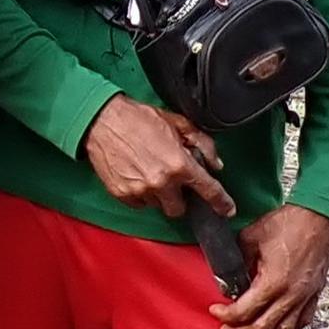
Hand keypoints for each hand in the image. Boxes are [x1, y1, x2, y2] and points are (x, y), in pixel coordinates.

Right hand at [79, 96, 233, 221]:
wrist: (102, 120)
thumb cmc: (138, 118)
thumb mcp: (177, 123)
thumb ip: (202, 143)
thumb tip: (214, 164)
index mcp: (179, 165)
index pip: (208, 190)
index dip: (222, 203)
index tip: (227, 210)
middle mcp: (161, 182)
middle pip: (179, 209)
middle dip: (179, 198)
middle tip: (172, 182)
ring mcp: (140, 191)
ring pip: (158, 206)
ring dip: (159, 195)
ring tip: (150, 173)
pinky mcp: (123, 194)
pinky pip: (139, 204)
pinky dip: (141, 194)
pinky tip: (136, 175)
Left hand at [212, 205, 328, 328]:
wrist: (319, 217)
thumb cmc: (289, 223)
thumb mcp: (251, 237)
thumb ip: (236, 260)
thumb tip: (227, 275)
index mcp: (274, 282)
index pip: (245, 311)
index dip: (226, 315)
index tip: (215, 312)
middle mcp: (292, 295)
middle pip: (262, 327)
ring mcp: (305, 296)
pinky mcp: (314, 294)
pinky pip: (302, 322)